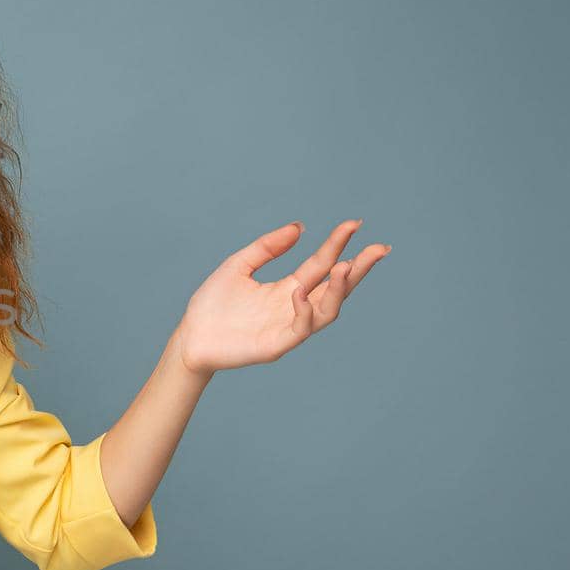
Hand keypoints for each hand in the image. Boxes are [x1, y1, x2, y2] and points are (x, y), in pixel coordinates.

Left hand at [174, 219, 390, 375]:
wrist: (190, 337)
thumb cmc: (212, 304)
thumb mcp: (239, 265)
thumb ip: (267, 247)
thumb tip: (300, 227)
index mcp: (287, 288)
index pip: (320, 264)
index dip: (337, 245)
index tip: (354, 224)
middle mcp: (294, 307)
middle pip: (335, 287)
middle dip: (359, 269)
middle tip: (379, 249)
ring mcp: (288, 327)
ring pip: (328, 310)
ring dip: (339, 289)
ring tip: (345, 267)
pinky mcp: (278, 344)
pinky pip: (301, 327)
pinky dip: (305, 309)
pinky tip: (301, 292)